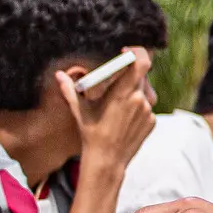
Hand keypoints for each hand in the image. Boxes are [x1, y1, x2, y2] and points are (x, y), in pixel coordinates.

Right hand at [56, 48, 155, 172]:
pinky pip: (147, 106)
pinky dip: (138, 105)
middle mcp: (139, 100)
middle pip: (141, 75)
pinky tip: (124, 117)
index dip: (137, 52)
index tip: (125, 52)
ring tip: (117, 104)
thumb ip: (70, 90)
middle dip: (130, 73)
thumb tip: (59, 75)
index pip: (141, 62)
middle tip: (116, 80)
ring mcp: (148, 111)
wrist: (107, 161)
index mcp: (123, 93)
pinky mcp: (152, 121)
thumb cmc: (91, 134)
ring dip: (134, 90)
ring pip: (145, 90)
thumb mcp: (80, 110)